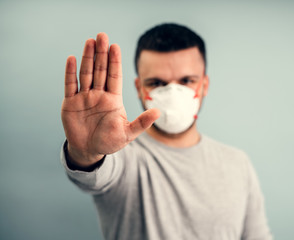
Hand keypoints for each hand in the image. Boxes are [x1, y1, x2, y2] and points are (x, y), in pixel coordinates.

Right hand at [61, 33, 159, 166]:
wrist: (89, 151)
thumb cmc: (110, 142)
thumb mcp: (128, 134)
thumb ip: (142, 123)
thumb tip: (159, 112)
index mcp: (113, 99)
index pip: (115, 76)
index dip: (115, 62)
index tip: (115, 46)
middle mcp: (99, 94)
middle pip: (100, 70)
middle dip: (101, 53)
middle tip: (102, 35)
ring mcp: (84, 97)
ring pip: (86, 74)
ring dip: (87, 58)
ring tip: (90, 41)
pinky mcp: (71, 103)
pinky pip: (70, 85)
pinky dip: (70, 73)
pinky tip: (72, 59)